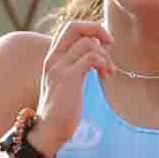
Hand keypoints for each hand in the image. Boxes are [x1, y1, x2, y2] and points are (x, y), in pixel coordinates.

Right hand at [32, 19, 112, 142]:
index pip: (70, 28)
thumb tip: (96, 54)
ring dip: (105, 55)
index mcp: (53, 57)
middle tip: (110, 44)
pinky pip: (91, 58)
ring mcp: (59, 67)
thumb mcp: (68, 82)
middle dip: (97, 29)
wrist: (48, 131)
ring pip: (87, 43)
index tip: (104, 43)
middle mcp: (53, 58)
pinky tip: (105, 76)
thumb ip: (76, 66)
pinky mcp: (67, 78)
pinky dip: (103, 63)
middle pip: (74, 26)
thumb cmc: (62, 110)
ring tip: (108, 72)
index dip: (90, 29)